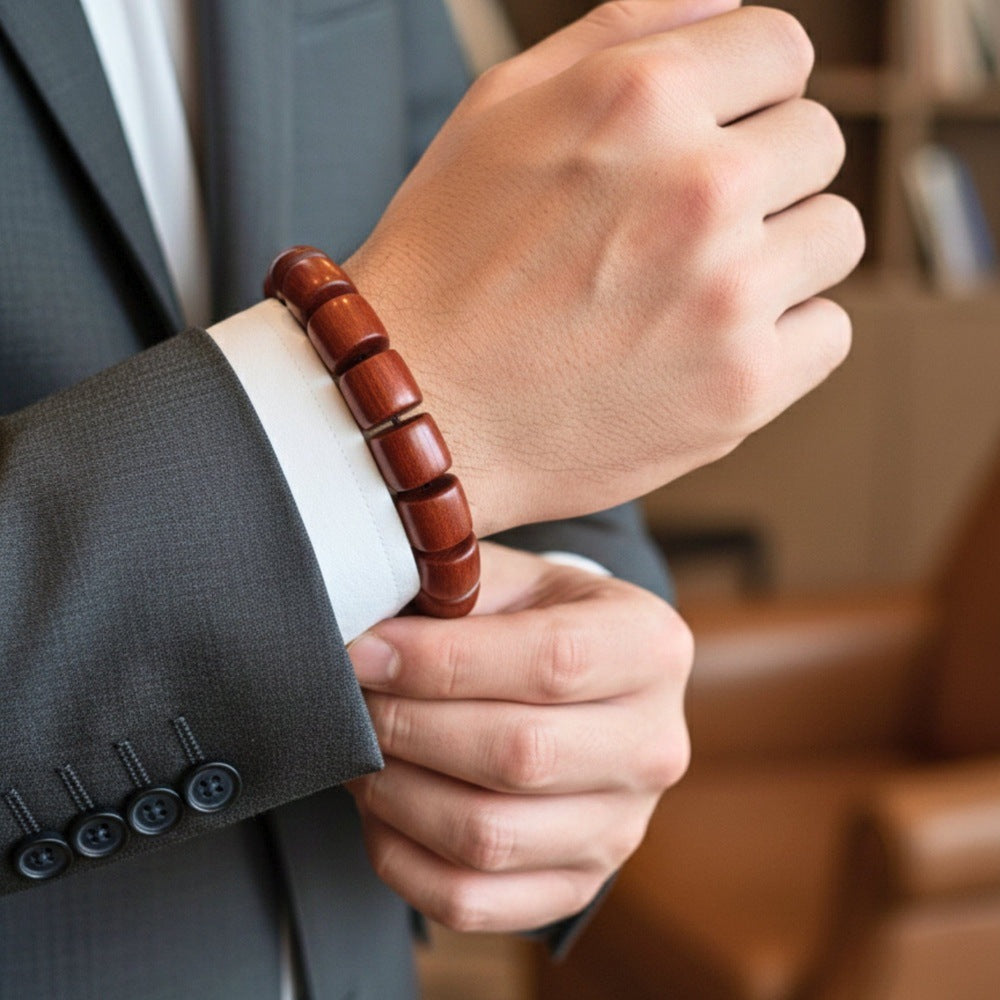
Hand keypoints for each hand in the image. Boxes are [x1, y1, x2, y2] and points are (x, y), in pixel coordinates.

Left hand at [346, 542, 691, 931]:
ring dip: (397, 792)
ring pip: (488, 835)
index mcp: (650, 647)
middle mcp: (654, 746)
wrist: (579, 687)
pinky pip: (470, 900)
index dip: (442, 661)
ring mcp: (622, 828)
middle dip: (409, 724)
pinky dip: (401, 857)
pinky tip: (380, 806)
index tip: (365, 651)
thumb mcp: (510, 577)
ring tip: (363, 746)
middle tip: (352, 697)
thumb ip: (453, 582)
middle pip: (519, 754)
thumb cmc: (531, 620)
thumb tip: (362, 624)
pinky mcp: (577, 884)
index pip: (552, 661)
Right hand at [347, 0, 863, 535]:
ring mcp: (728, 296)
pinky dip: (783, 336)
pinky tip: (708, 344)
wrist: (415, 408)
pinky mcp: (741, 389)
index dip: (748, 92)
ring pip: (834, 236)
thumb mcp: (501, 108)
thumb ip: (624, 29)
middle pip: (819, 143)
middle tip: (686, 225)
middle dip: (761, 173)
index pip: (784, 50)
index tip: (716, 135)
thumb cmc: (446, 264)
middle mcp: (699, 189)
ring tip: (694, 288)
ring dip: (779, 253)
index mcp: (642, 100)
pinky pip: (829, 332)